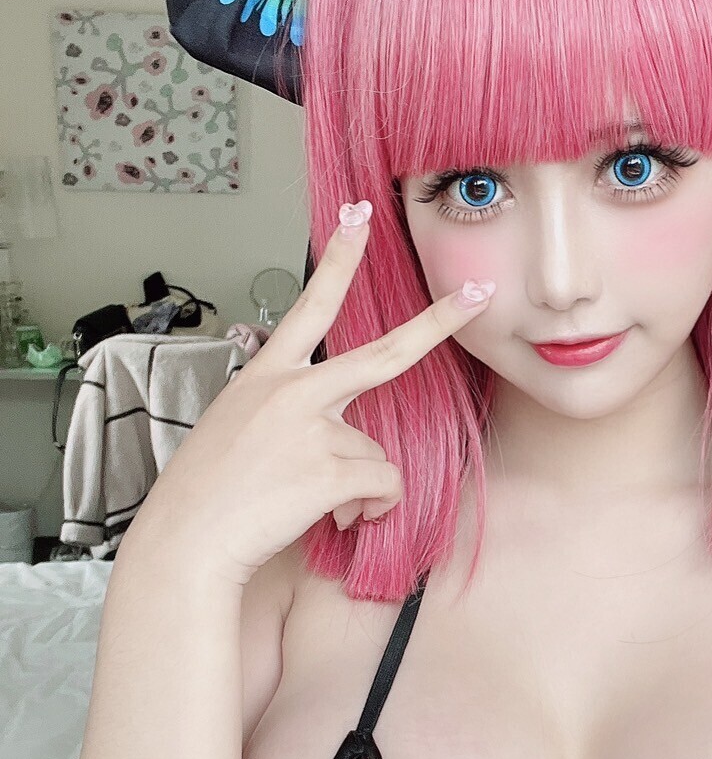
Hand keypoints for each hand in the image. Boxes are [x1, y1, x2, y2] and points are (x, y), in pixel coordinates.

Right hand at [135, 201, 494, 586]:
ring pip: (378, 455)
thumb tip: (352, 456)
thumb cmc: (207, 495)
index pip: (311, 304)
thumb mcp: (237, 431)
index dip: (340, 259)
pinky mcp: (330, 469)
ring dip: (361, 489)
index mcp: (266, 375)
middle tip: (479, 293)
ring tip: (313, 505)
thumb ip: (295, 422)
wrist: (185, 542)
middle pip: (384, 352)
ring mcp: (313, 428)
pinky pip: (383, 487)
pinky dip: (369, 511)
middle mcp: (293, 391)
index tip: (360, 216)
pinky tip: (334, 520)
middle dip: (438, 322)